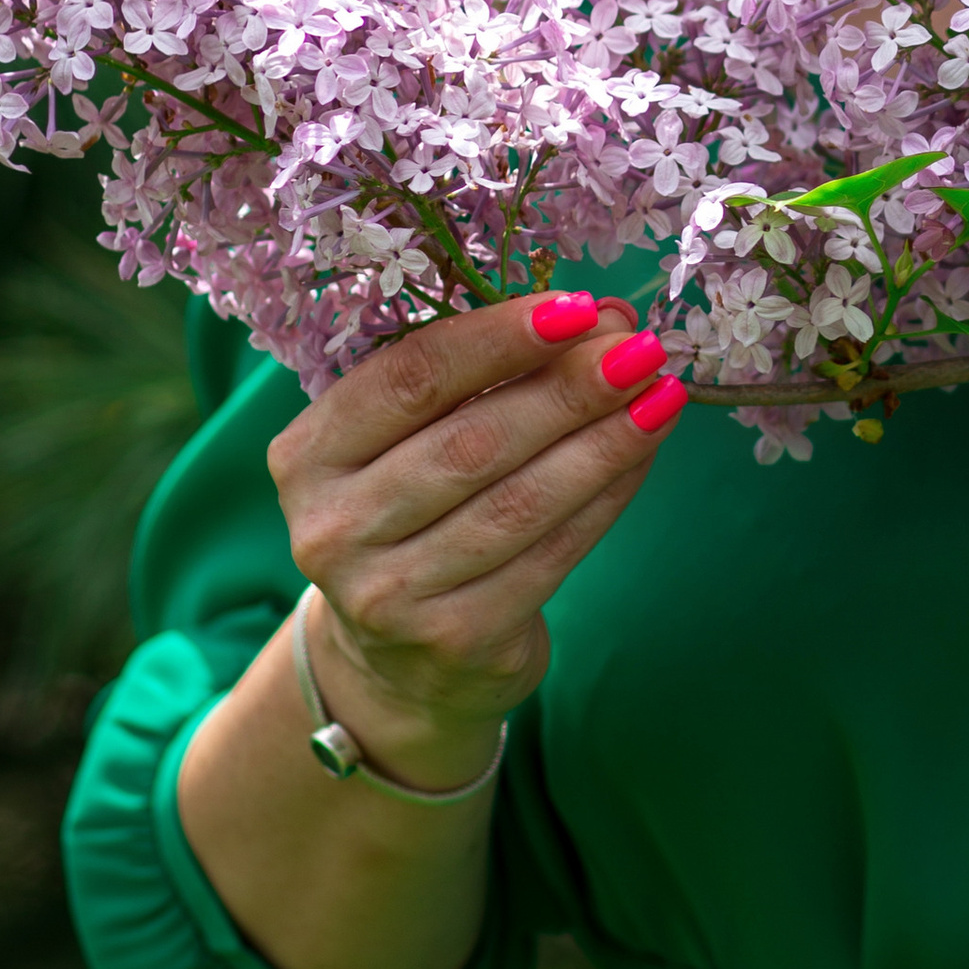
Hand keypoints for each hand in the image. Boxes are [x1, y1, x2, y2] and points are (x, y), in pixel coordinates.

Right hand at [270, 289, 683, 791]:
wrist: (399, 661)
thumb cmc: (414, 518)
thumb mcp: (414, 441)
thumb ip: (490, 377)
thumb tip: (604, 319)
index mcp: (307, 454)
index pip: (408, 378)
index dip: (497, 338)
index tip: (576, 307)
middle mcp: (333, 527)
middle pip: (470, 441)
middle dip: (566, 388)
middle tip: (638, 348)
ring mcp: (388, 594)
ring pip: (518, 502)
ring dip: (601, 442)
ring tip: (660, 394)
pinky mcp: (453, 640)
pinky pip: (549, 556)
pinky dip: (605, 498)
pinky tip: (642, 454)